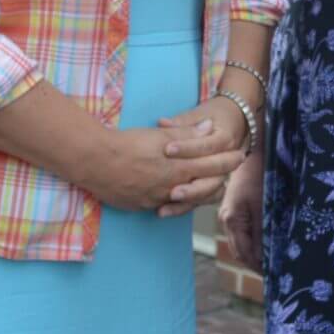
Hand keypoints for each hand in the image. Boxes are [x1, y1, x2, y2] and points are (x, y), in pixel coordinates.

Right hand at [82, 125, 247, 213]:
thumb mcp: (159, 134)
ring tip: (210, 186)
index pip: (213, 165)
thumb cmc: (127, 144)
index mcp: (179, 168)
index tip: (239, 155)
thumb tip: (209, 127)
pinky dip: (176, 201)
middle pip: (206, 187)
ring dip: (201, 192)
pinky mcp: (142, 206)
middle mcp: (172, 187)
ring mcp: (157, 199)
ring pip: (188, 200)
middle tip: (230, 171)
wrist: (94, 162)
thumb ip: (186, 133)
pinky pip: (166, 206)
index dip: (228, 160)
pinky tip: (177, 195)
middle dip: (221, 178)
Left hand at [156, 97, 250, 216]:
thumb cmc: (215, 114)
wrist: (236, 119)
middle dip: (192, 187)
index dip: (187, 148)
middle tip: (171, 191)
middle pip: (213, 178)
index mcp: (224, 139)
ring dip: (189, 200)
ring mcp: (221, 174)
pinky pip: (201, 200)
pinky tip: (164, 210)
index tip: (167, 149)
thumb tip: (162, 123)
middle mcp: (227, 160)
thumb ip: (182, 122)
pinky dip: (184, 207)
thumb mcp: (199, 113)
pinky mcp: (211, 184)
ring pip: (209, 193)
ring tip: (166, 205)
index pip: (206, 146)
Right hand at [219, 151, 265, 269]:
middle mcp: (225, 220)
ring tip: (271, 263)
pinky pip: (240, 233)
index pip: (244, 254)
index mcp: (232, 220)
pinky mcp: (232, 211)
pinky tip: (263, 246)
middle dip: (255, 264)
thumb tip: (264, 258)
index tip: (273, 276)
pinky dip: (251, 243)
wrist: (251, 152)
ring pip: (239, 244)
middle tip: (274, 274)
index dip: (258, 267)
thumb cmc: (260, 176)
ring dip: (253, 254)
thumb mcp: (264, 206)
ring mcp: (227, 215)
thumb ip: (262, 233)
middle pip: (239, 252)